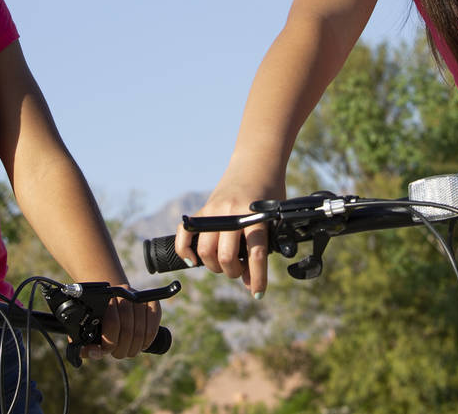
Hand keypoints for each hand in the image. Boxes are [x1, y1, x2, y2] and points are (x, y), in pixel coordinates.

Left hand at [84, 294, 160, 359]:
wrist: (114, 302)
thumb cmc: (101, 323)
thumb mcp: (89, 331)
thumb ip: (85, 344)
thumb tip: (91, 352)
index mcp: (105, 300)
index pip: (113, 324)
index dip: (110, 343)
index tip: (107, 349)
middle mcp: (123, 294)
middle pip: (128, 330)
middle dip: (123, 348)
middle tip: (119, 353)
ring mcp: (139, 297)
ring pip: (141, 331)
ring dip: (135, 347)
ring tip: (129, 350)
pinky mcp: (152, 302)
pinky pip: (154, 325)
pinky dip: (149, 339)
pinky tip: (142, 344)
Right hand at [174, 174, 283, 298]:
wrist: (256, 165)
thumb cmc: (269, 194)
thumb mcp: (272, 220)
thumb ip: (262, 248)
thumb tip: (248, 282)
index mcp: (255, 216)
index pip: (255, 255)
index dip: (257, 278)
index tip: (258, 293)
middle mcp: (232, 214)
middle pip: (225, 257)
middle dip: (233, 272)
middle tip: (239, 270)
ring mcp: (214, 211)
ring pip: (205, 251)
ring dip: (214, 267)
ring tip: (224, 264)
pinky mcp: (203, 209)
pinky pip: (184, 233)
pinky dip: (184, 251)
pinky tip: (193, 261)